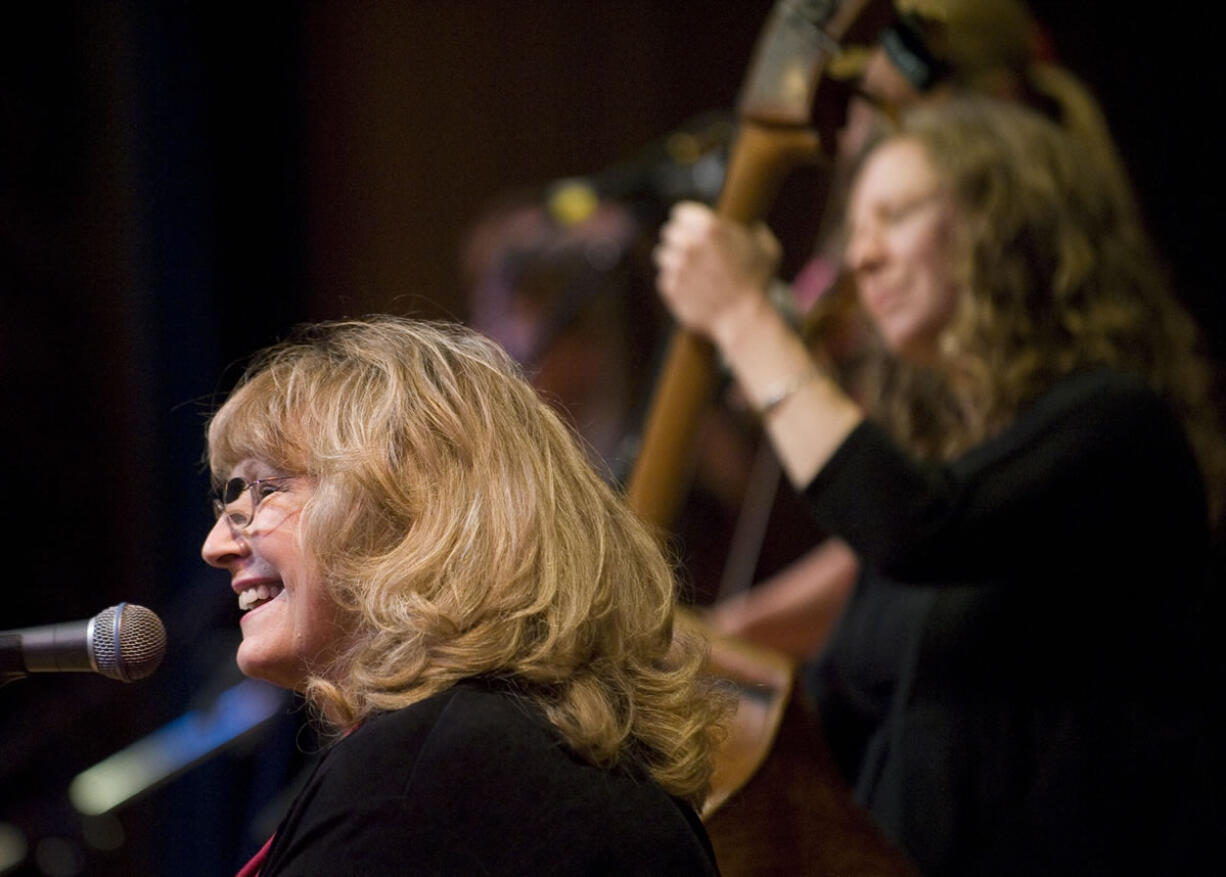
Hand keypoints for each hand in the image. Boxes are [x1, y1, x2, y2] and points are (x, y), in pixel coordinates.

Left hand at [653, 202, 781, 344]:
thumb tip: (754, 228)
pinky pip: (665, 279)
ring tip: (691, 271)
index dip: (686, 220)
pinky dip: (675, 283)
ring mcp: (676, 267)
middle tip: (691, 250)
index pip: (680, 213)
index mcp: (709, 228)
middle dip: (678, 240)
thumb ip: (757, 233)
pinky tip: (691, 288)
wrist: (744, 318)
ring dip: (674, 261)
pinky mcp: (669, 288)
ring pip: (662, 256)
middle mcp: (689, 244)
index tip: (690, 227)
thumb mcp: (767, 250)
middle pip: (668, 233)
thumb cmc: (757, 282)